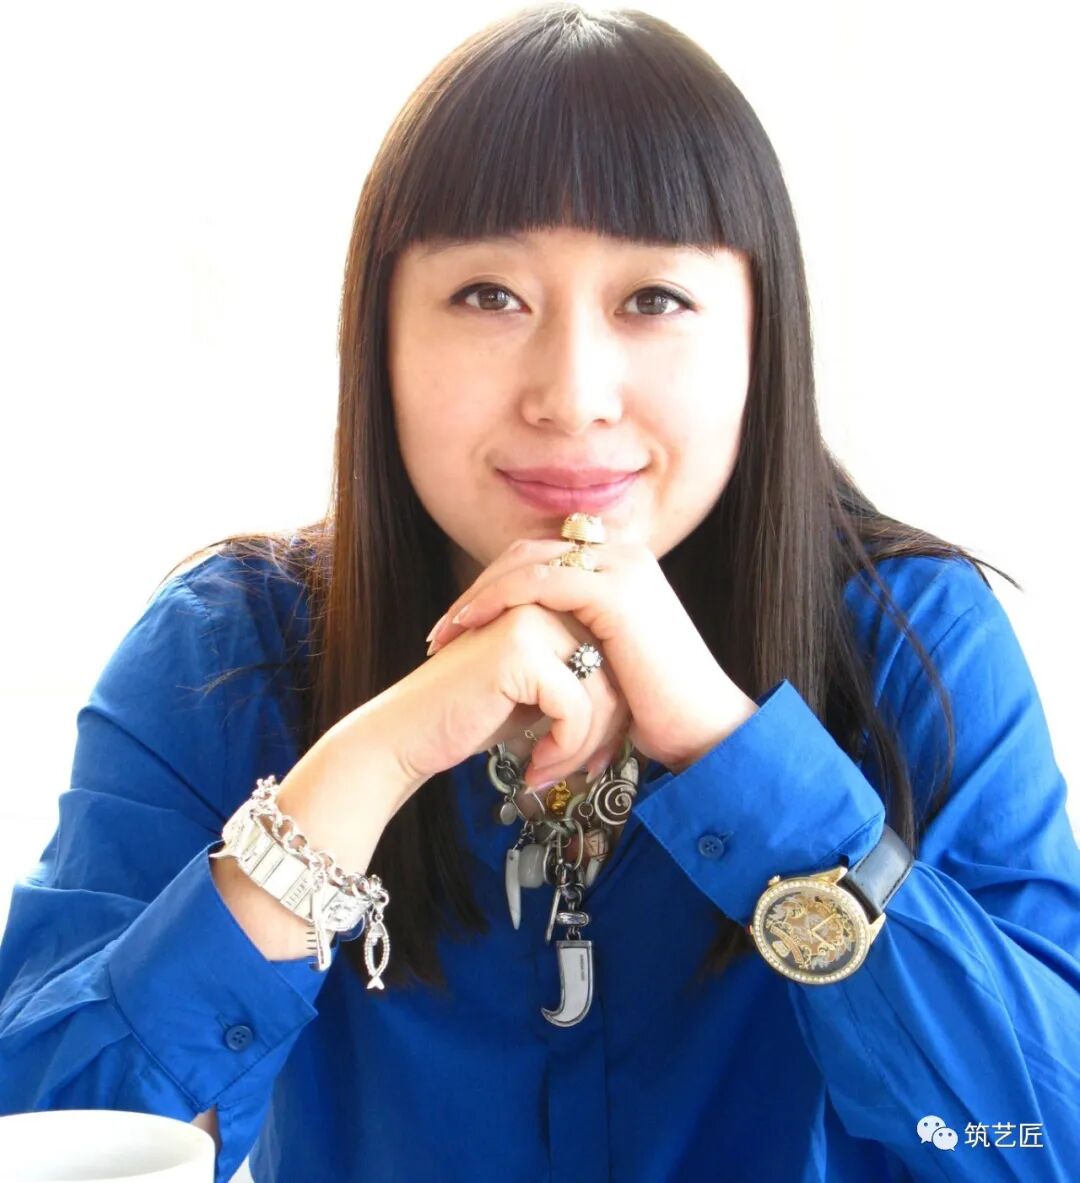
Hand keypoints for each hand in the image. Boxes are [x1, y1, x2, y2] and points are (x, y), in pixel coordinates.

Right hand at [367, 601, 632, 790]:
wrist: (406, 734)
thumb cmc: (470, 717)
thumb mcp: (536, 692)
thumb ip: (577, 677)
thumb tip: (632, 701)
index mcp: (550, 604)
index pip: (612, 657)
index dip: (613, 713)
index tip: (596, 756)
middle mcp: (544, 602)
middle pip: (613, 673)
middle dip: (605, 734)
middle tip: (582, 773)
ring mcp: (531, 620)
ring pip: (601, 693)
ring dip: (584, 749)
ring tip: (551, 775)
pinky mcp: (519, 650)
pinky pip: (576, 708)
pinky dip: (565, 748)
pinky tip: (536, 768)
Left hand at [426, 537, 757, 775]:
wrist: (702, 730)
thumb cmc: (654, 708)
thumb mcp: (604, 659)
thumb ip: (572, 635)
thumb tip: (525, 644)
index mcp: (620, 565)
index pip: (539, 558)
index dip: (492, 586)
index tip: (457, 628)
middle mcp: (624, 554)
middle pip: (526, 553)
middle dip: (477, 590)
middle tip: (439, 632)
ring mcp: (622, 567)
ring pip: (525, 563)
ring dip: (477, 596)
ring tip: (444, 635)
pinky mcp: (616, 590)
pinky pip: (538, 582)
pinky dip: (496, 600)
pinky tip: (468, 628)